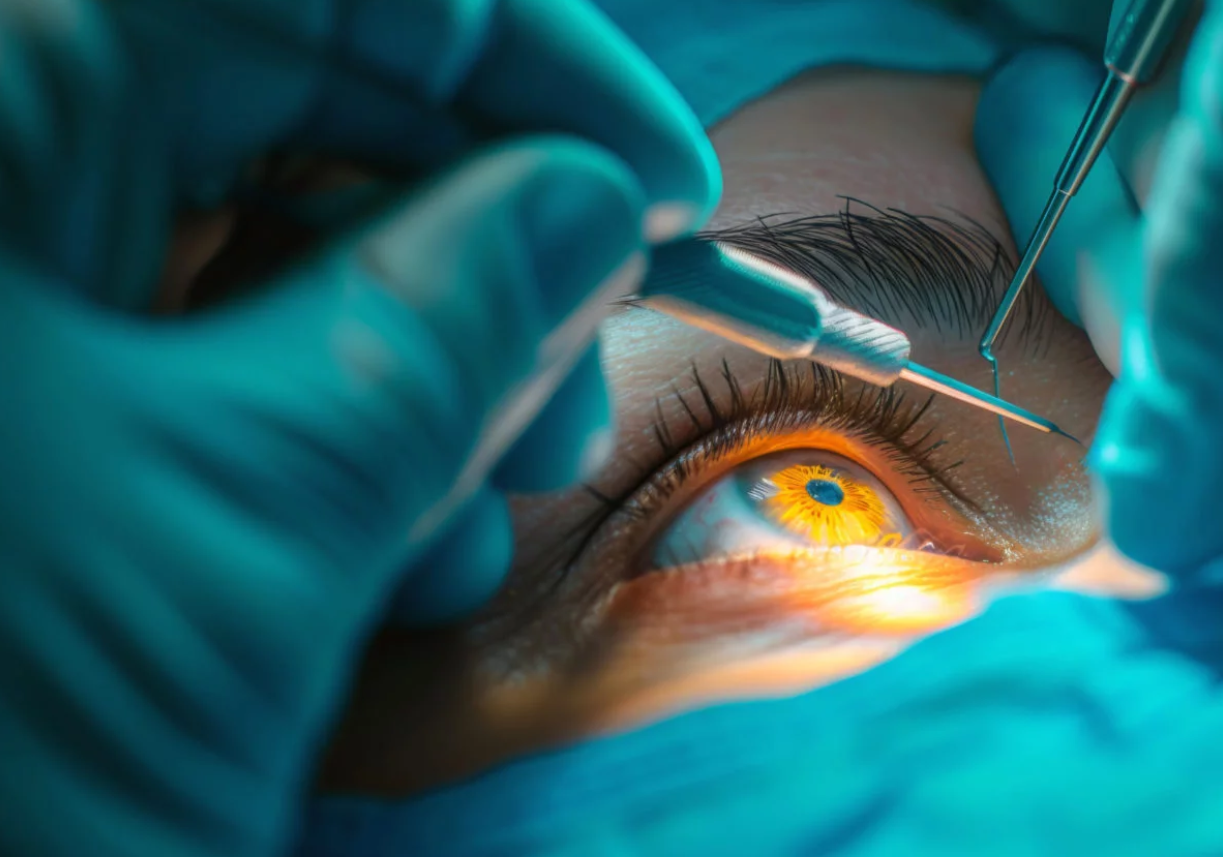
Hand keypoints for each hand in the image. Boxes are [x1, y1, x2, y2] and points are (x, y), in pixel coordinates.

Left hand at [0, 0, 716, 853]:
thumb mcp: (254, 519)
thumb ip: (442, 322)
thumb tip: (591, 203)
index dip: (518, 54)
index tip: (653, 183)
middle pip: (309, 113)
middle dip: (481, 250)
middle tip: (571, 391)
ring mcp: (17, 308)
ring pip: (288, 252)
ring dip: (425, 380)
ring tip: (455, 531)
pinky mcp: (50, 414)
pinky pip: (237, 366)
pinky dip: (346, 446)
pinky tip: (376, 569)